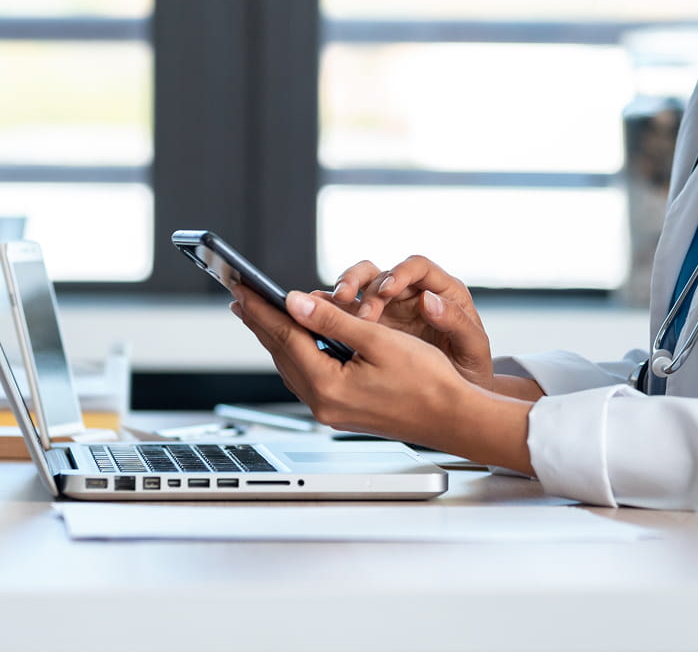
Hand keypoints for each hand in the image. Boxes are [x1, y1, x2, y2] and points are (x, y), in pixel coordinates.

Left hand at [229, 286, 531, 472]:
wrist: (453, 417)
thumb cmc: (427, 380)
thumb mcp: (378, 340)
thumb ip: (333, 321)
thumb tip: (296, 302)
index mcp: (327, 386)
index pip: (284, 337)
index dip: (262, 307)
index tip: (241, 285)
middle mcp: (323, 403)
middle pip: (281, 353)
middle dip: (260, 321)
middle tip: (239, 294)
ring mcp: (331, 410)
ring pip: (293, 364)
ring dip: (276, 336)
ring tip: (260, 313)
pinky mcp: (342, 410)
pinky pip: (309, 374)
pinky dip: (298, 351)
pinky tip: (298, 340)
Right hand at [331, 255, 493, 389]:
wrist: (458, 401)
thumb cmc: (472, 369)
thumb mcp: (472, 347)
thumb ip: (454, 321)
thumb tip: (429, 299)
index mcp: (441, 290)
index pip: (416, 267)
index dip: (399, 273)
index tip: (387, 289)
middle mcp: (410, 295)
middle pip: (379, 272)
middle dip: (360, 282)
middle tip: (350, 302)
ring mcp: (388, 310)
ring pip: (358, 288)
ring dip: (341, 295)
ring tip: (332, 309)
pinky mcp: (370, 329)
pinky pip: (345, 315)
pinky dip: (330, 315)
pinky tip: (318, 325)